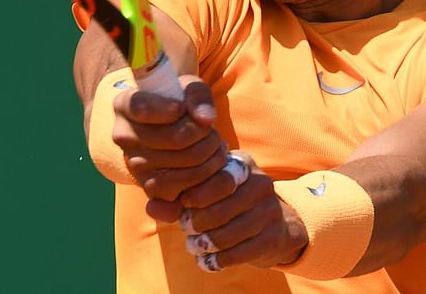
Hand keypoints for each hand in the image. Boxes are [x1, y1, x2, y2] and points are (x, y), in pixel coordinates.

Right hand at [112, 75, 227, 206]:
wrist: (169, 130)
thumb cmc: (178, 102)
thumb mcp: (187, 87)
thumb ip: (197, 95)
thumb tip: (206, 119)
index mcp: (124, 106)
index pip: (142, 107)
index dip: (170, 108)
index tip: (182, 107)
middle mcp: (124, 137)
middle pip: (177, 138)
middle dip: (205, 132)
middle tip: (210, 129)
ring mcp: (135, 166)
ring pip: (186, 163)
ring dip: (211, 155)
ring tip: (214, 144)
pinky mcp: (150, 189)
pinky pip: (185, 189)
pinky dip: (207, 177)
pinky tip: (208, 164)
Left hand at [177, 152, 308, 271]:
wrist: (275, 224)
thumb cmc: (230, 203)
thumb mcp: (208, 192)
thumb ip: (177, 198)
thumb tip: (151, 207)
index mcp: (243, 164)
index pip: (217, 179)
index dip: (196, 195)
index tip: (184, 204)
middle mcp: (261, 183)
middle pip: (220, 209)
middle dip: (196, 223)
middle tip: (185, 229)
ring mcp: (270, 210)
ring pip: (228, 234)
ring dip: (205, 245)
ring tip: (194, 246)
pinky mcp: (273, 237)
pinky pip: (239, 253)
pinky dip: (218, 260)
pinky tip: (207, 261)